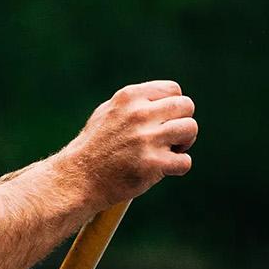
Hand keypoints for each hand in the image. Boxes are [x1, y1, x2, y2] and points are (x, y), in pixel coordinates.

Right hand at [58, 81, 197, 208]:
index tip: (162, 121)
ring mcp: (146, 139)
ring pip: (190, 129)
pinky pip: (185, 161)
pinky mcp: (152, 164)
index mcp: (129, 97)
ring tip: (167, 152)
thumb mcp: (108, 112)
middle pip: (186, 106)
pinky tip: (163, 169)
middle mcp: (139, 114)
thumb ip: (135, 103)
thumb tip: (165, 100)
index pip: (173, 90)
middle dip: (182, 122)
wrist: (78, 179)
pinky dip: (178, 167)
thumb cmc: (94, 147)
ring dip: (184, 143)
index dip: (173, 107)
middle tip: (169, 139)